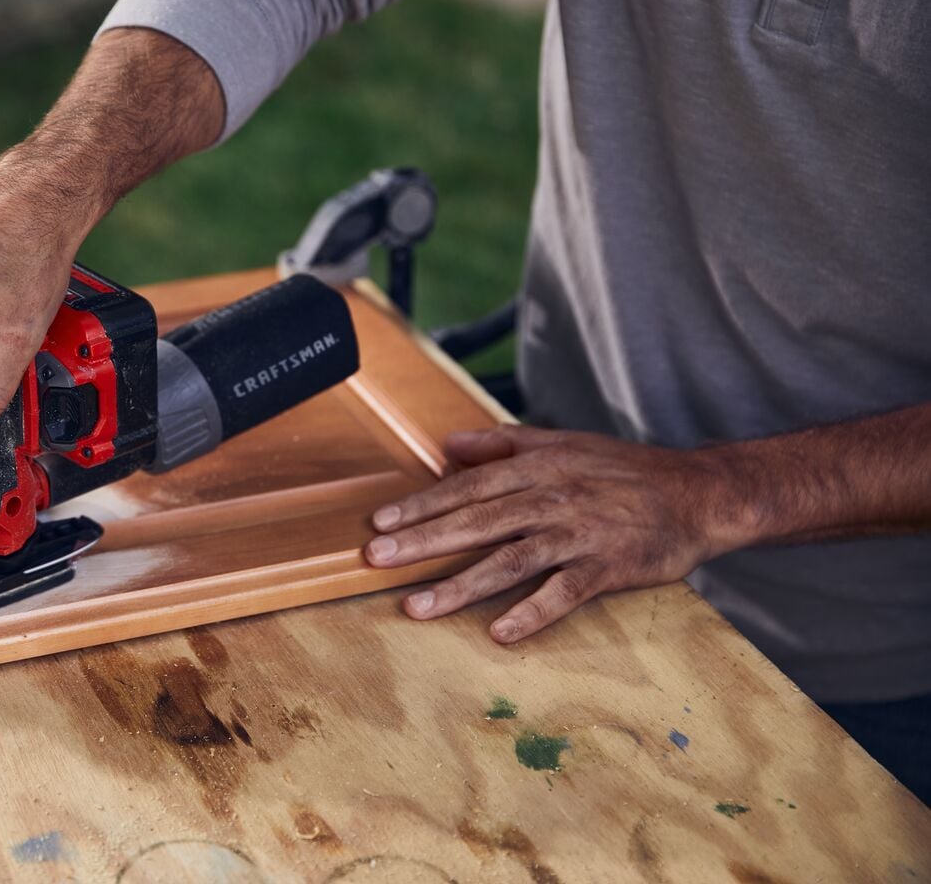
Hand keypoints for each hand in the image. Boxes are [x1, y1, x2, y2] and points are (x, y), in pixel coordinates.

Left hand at [364, 425, 745, 642]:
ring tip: (418, 607)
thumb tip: (446, 444)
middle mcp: (552, 498)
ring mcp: (579, 533)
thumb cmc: (622, 469)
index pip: (467, 488)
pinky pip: (564, 593)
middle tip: (377, 559)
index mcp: (537, 468)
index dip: (421, 505)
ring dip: (461, 585)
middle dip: (423, 541)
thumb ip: (502, 443)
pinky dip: (533, 613)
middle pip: (477, 522)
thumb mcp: (562, 442)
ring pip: (511, 560)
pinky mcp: (608, 566)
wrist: (698, 492)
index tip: (379, 523)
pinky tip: (500, 633)